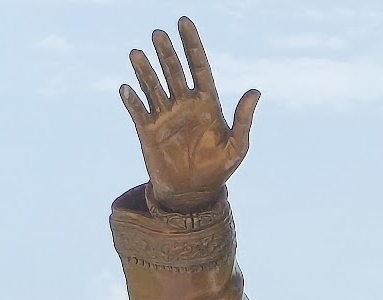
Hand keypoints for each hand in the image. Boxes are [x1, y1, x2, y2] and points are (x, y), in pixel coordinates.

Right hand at [121, 17, 259, 211]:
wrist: (194, 195)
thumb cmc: (218, 169)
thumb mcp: (237, 147)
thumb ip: (244, 119)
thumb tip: (256, 91)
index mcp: (206, 103)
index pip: (198, 66)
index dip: (191, 44)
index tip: (184, 22)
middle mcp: (183, 104)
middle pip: (173, 71)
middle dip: (166, 53)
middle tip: (159, 34)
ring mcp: (165, 115)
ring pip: (153, 86)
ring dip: (145, 71)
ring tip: (137, 54)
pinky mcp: (148, 131)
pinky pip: (138, 111)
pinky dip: (132, 100)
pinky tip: (127, 89)